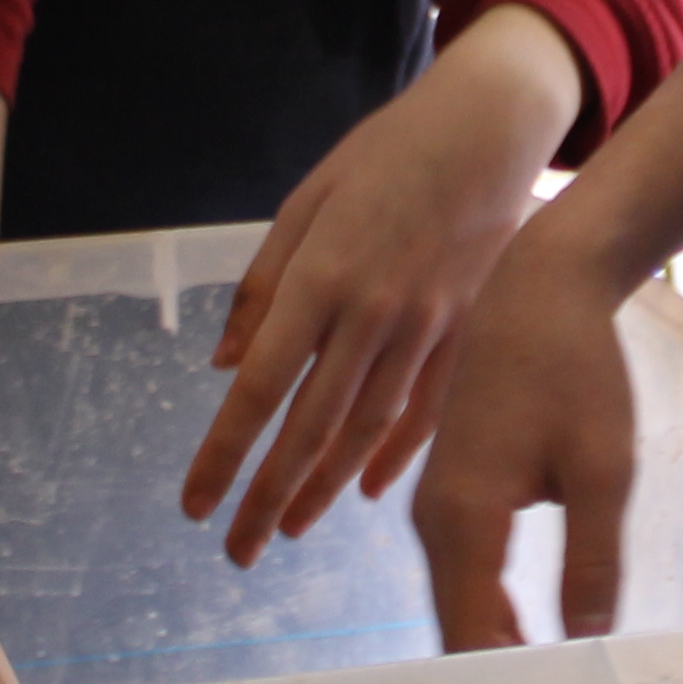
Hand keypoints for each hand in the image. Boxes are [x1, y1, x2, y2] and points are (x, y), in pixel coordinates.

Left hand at [182, 10, 584, 567]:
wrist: (487, 132)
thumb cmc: (383, 159)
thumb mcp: (304, 202)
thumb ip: (262, 287)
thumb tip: (223, 367)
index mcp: (321, 278)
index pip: (260, 387)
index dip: (224, 453)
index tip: (195, 504)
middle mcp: (371, 315)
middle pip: (311, 427)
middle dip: (268, 496)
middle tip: (237, 552)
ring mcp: (425, 329)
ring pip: (367, 430)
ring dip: (322, 488)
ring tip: (286, 531)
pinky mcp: (464, 333)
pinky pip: (425, 410)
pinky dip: (393, 456)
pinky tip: (362, 492)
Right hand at [406, 222, 647, 649]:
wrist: (539, 287)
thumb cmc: (575, 370)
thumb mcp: (603, 469)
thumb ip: (593, 562)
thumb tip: (589, 647)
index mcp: (463, 519)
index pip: (468, 638)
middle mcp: (431, 520)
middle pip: (454, 626)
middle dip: (497, 677)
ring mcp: (435, 505)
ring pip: (458, 599)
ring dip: (494, 643)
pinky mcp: (451, 490)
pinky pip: (463, 569)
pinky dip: (489, 606)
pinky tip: (526, 633)